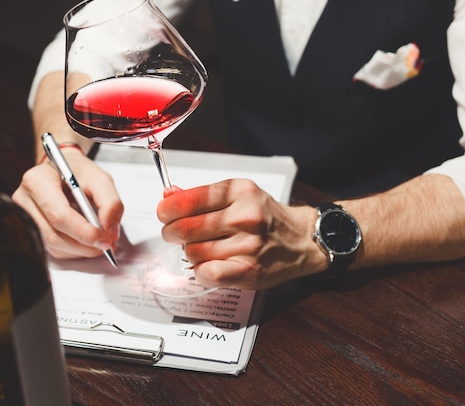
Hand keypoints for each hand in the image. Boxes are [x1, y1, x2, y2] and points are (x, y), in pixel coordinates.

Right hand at [12, 149, 123, 258]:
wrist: (63, 168)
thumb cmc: (76, 171)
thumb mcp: (99, 178)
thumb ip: (110, 203)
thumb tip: (110, 230)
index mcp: (37, 181)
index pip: (59, 216)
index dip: (84, 232)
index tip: (105, 238)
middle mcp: (25, 200)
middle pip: (55, 235)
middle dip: (85, 244)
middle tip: (107, 243)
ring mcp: (25, 216)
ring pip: (54, 246)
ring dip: (81, 249)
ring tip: (98, 240)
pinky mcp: (31, 229)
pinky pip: (52, 249)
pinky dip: (74, 249)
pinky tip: (84, 239)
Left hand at [157, 179, 326, 289]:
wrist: (301, 240)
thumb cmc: (265, 217)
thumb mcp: (237, 195)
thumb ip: (201, 195)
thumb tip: (168, 195)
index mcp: (239, 192)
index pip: (189, 200)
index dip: (167, 209)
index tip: (164, 213)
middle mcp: (244, 217)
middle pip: (185, 229)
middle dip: (171, 232)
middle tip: (175, 234)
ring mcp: (248, 245)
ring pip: (193, 252)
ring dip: (189, 252)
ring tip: (201, 248)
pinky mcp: (249, 270)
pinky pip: (207, 274)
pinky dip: (200, 271)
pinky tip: (207, 265)